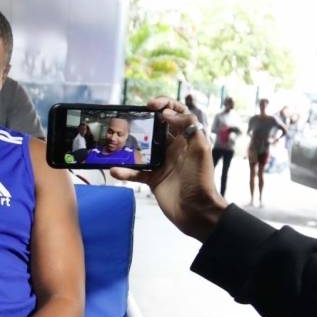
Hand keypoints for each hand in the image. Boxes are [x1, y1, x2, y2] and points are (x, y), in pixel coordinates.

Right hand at [108, 97, 227, 240]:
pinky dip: (125, 171)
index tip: (150, 105)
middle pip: (155, 128)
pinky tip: (115, 170)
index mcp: (186, 138)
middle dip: (142, 122)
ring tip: (116, 142)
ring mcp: (161, 163)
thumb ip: (188, 127)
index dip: (165, 104)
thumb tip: (167, 114)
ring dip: (128, 146)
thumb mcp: (200, 150)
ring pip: (141, 149)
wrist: (196, 211)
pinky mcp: (152, 179)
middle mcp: (173, 148)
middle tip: (127, 120)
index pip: (177, 113)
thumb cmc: (200, 180)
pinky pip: (135, 172)